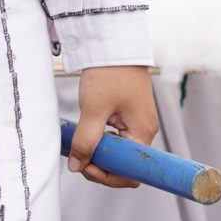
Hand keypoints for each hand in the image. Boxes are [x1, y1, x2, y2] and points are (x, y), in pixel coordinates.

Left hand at [68, 65, 158, 188]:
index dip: (107, 176)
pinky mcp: (128, 116)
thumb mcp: (93, 109)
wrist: (113, 44)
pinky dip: (100, 140)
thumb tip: (76, 166)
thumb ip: (85, 141)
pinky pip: (116, 138)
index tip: (86, 166)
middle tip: (77, 155)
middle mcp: (144, 131)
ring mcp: (137, 123)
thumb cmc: (109, 73)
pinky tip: (87, 134)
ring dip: (98, 152)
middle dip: (100, 164)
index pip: (130, 172)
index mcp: (142, 132)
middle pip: (123, 164)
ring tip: (80, 143)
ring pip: (118, 152)